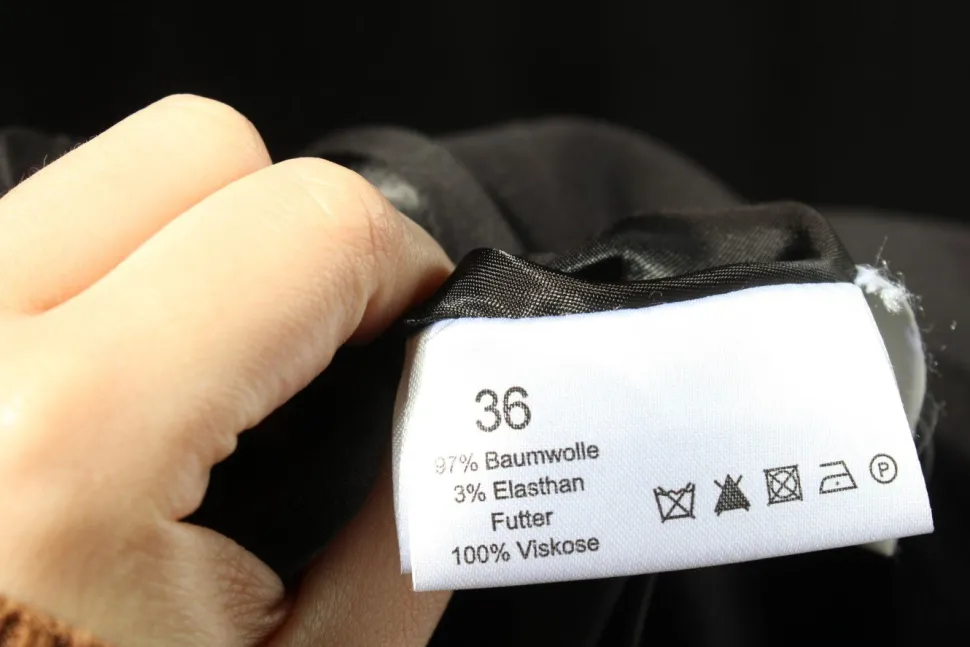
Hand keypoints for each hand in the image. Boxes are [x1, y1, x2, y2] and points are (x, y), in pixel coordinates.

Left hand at [0, 95, 452, 645]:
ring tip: (224, 373)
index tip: (420, 325)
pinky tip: (138, 390)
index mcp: (67, 445)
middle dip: (299, 228)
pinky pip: (37, 245)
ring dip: (202, 248)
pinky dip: (118, 282)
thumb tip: (456, 422)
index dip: (405, 265)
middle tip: (325, 342)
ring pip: (103, 180)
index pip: (307, 225)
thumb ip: (406, 529)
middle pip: (195, 149)